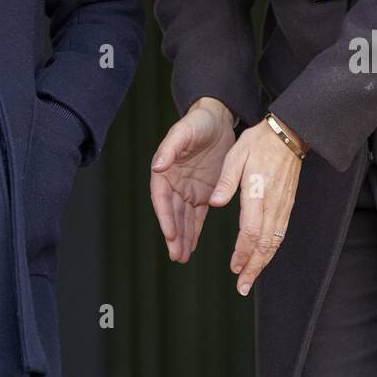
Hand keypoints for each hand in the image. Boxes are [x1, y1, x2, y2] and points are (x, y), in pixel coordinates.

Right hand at [150, 97, 237, 261]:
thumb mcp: (184, 131)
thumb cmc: (198, 122)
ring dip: (183, 238)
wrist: (218, 119)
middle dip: (174, 235)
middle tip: (177, 255)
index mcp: (164, 169)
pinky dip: (195, 231)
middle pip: (172, 213)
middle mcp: (174, 182)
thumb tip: (157, 165)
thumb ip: (171, 147)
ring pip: (184, 218)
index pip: (162, 198)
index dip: (165, 217)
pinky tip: (193, 246)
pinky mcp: (203, 192)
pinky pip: (197, 215)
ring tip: (182, 257)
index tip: (171, 234)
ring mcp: (188, 189)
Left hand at [209, 118, 304, 295]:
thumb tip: (215, 202)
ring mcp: (283, 206)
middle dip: (254, 268)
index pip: (252, 230)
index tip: (234, 268)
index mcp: (258, 192)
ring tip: (249, 279)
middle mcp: (274, 204)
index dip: (243, 252)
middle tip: (242, 287)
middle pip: (265, 244)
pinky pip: (280, 234)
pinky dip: (271, 250)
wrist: (289, 134)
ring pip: (275, 242)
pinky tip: (262, 258)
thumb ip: (226, 180)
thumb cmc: (259, 143)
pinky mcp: (287, 205)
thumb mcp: (237, 154)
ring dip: (263, 263)